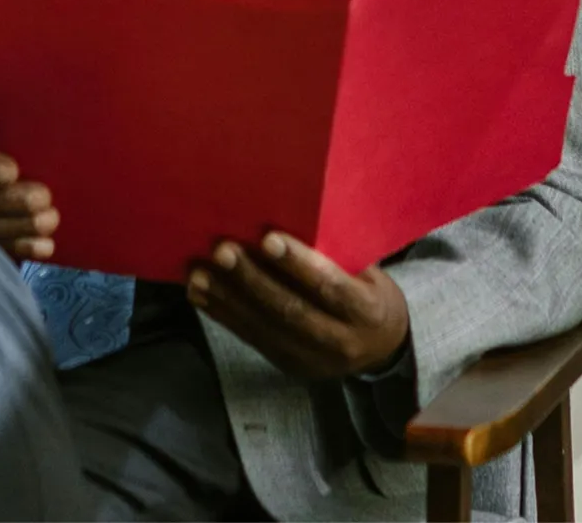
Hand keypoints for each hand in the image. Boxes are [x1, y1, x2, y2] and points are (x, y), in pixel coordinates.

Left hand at [185, 231, 409, 379]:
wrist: (382, 348)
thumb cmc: (370, 292)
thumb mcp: (368, 273)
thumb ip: (336, 255)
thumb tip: (293, 216)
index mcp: (367, 312)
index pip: (330, 288)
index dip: (297, 264)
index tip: (267, 238)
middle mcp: (340, 341)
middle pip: (290, 311)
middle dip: (252, 280)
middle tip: (221, 251)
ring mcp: (312, 360)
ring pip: (264, 328)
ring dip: (227, 299)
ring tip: (198, 273)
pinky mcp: (288, 366)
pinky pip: (251, 339)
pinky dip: (222, 315)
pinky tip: (199, 295)